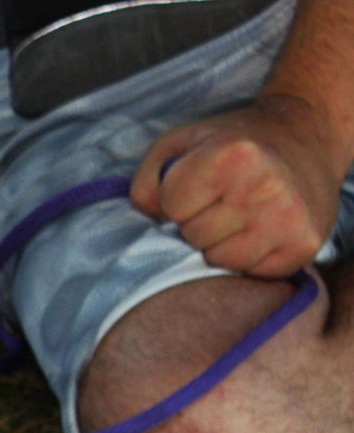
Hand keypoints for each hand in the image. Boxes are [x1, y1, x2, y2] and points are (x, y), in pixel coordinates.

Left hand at [130, 95, 344, 276]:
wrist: (307, 135)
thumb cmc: (232, 142)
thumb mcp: (179, 143)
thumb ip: (148, 181)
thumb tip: (152, 222)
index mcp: (233, 156)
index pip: (172, 207)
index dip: (177, 198)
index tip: (199, 182)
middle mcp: (265, 187)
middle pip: (194, 237)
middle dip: (199, 221)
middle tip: (224, 198)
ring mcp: (288, 219)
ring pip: (220, 260)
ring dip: (221, 243)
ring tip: (242, 214)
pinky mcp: (303, 246)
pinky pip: (250, 273)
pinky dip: (249, 256)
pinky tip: (261, 228)